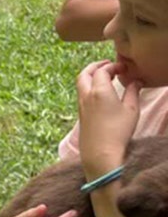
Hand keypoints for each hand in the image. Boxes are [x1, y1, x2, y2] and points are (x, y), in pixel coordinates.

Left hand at [76, 59, 140, 176]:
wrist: (100, 153)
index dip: (113, 66)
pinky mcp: (80, 115)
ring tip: (104, 77)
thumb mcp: (132, 109)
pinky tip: (100, 92)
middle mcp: (86, 96)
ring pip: (80, 84)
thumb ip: (133, 92)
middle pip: (84, 74)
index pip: (102, 71)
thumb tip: (136, 81)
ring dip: (90, 76)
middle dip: (95, 66)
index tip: (123, 68)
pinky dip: (88, 87)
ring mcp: (81, 106)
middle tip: (107, 64)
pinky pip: (81, 94)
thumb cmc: (118, 131)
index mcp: (99, 91)